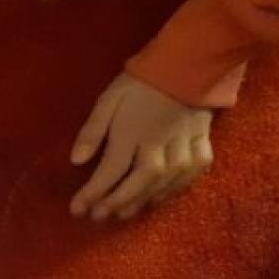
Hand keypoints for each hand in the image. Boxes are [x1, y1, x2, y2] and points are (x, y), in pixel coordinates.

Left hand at [70, 73, 213, 221]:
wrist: (188, 62)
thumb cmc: (141, 83)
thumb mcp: (108, 100)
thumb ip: (92, 131)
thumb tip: (76, 161)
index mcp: (131, 133)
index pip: (109, 171)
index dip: (92, 194)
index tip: (76, 210)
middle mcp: (158, 144)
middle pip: (138, 182)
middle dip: (116, 203)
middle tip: (99, 217)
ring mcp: (183, 145)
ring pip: (165, 182)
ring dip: (143, 201)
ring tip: (123, 214)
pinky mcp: (202, 143)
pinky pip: (192, 173)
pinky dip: (176, 189)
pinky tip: (160, 198)